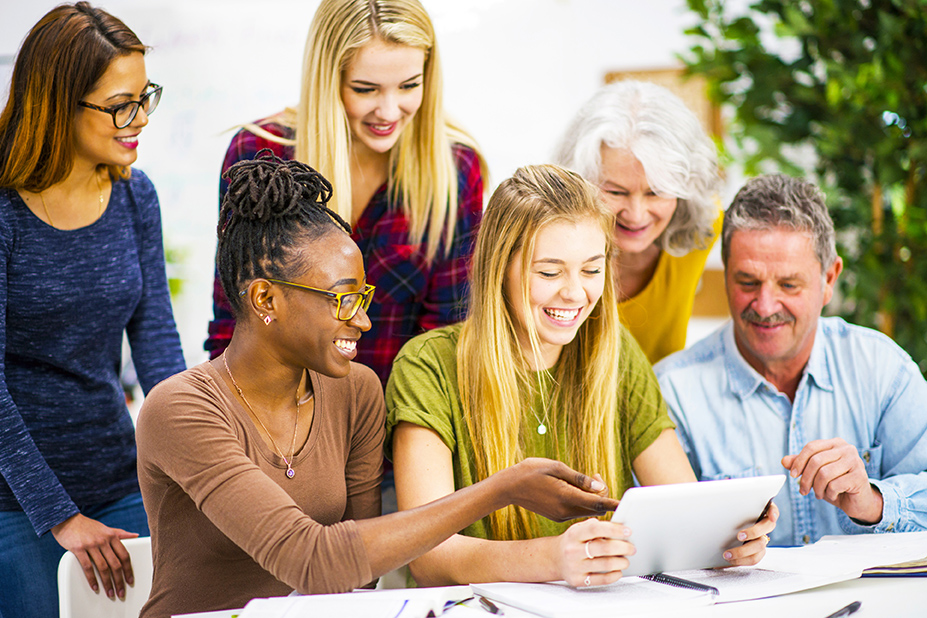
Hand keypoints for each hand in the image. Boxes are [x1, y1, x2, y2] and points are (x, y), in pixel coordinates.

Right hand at [51, 513, 137, 599]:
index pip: (124, 555)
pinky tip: (95, 587)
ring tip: (110, 592)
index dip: (128, 569)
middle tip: (121, 591)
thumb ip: (120, 534)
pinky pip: (87, 567)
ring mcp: (91, 545)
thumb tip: (136, 536)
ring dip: (107, 582)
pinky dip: (92, 579)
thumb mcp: (106, 528)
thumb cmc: (88, 526)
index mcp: (112, 536)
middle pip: (115, 564)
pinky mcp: (78, 549)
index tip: (130, 580)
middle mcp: (103, 540)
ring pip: (103, 567)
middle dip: (119, 580)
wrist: (67, 520)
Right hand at [502, 458, 619, 520]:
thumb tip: (599, 486)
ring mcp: (561, 515)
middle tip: (596, 477)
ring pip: (587, 511)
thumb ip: (579, 479)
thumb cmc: (531, 471)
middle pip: (595, 509)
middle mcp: (566, 510)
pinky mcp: (557, 516)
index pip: (597, 503)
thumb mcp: (556, 467)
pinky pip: (577, 511)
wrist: (508, 487)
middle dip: (603, 495)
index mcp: (567, 496)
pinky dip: (583, 502)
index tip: (626, 504)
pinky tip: (576, 489)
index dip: (613, 502)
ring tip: (588, 480)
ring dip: (593, 498)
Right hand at [557, 518, 633, 586]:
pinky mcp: (578, 580)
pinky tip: (618, 571)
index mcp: (574, 534)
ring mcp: (575, 566)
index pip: (595, 529)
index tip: (628, 531)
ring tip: (626, 560)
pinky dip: (614, 575)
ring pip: (605, 564)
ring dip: (621, 562)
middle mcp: (573, 550)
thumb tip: (619, 527)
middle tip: (632, 548)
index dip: (614, 529)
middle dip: (623, 547)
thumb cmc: (573, 542)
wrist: (554, 558)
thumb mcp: (579, 529)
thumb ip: (596, 526)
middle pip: (603, 548)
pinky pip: (601, 580)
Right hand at [722, 501, 778, 565]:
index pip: (754, 558)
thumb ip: (727, 550)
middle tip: (728, 552)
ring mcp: (766, 523)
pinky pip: (775, 512)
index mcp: (757, 547)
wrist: (742, 510)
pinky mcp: (768, 509)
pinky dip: (773, 514)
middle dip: (743, 551)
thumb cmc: (731, 530)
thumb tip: (714, 565)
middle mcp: (763, 536)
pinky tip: (770, 516)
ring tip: (740, 535)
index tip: (727, 558)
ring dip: (753, 534)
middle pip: (759, 546)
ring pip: (765, 531)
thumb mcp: (729, 544)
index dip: (741, 560)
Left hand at [782, 438, 883, 523]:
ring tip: (818, 494)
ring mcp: (855, 462)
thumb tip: (784, 460)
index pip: (811, 447)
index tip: (792, 475)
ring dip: (817, 488)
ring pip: (824, 474)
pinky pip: (835, 485)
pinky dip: (829, 493)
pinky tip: (832, 495)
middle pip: (816, 460)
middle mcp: (847, 449)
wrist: (857, 501)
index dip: (798, 461)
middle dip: (805, 478)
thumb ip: (800, 464)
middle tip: (803, 491)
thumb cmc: (835, 484)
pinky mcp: (860, 477)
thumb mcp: (815, 473)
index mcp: (835, 443)